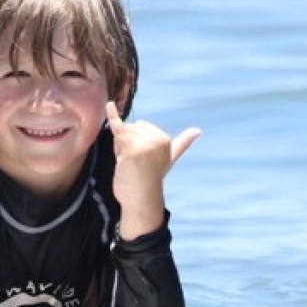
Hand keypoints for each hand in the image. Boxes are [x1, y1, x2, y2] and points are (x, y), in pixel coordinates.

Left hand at [106, 100, 200, 239]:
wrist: (141, 201)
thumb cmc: (151, 180)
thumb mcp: (168, 159)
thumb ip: (182, 144)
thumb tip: (198, 131)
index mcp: (165, 139)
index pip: (139, 127)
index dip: (134, 142)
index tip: (142, 160)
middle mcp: (157, 140)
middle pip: (129, 128)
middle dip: (126, 144)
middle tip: (133, 164)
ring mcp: (145, 144)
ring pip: (121, 134)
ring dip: (119, 149)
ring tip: (129, 165)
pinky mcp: (132, 149)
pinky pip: (118, 129)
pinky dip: (112, 116)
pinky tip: (108, 105)